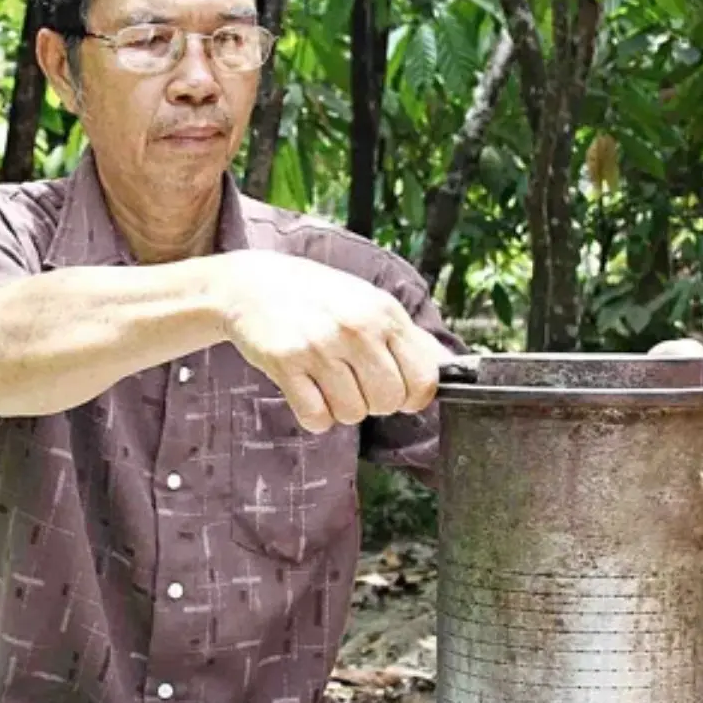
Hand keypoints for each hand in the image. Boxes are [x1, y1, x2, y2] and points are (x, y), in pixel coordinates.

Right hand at [210, 250, 452, 432]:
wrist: (253, 284)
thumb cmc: (318, 297)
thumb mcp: (369, 303)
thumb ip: (408, 337)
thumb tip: (449, 368)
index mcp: (384, 313)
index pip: (423, 379)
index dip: (412, 396)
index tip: (397, 391)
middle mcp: (356, 328)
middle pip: (388, 402)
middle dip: (374, 403)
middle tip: (354, 382)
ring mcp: (320, 346)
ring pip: (352, 414)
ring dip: (341, 407)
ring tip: (326, 380)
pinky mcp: (286, 363)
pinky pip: (316, 417)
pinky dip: (314, 415)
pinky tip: (307, 389)